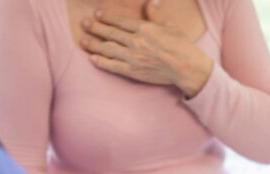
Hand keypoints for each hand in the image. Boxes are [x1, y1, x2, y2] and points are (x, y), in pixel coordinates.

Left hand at [80, 1, 212, 97]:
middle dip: (95, 28)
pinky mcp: (133, 72)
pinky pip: (113, 66)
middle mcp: (136, 42)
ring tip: (83, 41)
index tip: (97, 14)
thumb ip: (156, 15)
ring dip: (94, 44)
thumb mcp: (170, 26)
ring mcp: (133, 58)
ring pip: (108, 49)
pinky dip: (102, 62)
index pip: (120, 21)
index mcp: (144, 29)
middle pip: (110, 34)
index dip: (107, 17)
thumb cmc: (182, 46)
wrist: (187, 68)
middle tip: (84, 24)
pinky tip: (93, 59)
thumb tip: (151, 2)